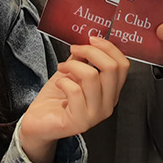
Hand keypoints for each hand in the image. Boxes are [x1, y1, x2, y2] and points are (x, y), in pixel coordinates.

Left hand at [17, 36, 128, 162]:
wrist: (39, 123)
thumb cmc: (56, 98)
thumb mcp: (73, 72)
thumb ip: (83, 59)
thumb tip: (88, 41)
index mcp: (111, 92)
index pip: (123, 65)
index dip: (109, 48)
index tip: (91, 39)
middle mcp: (108, 104)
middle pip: (111, 68)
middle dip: (91, 52)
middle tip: (74, 49)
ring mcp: (96, 115)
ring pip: (92, 76)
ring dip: (73, 65)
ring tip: (62, 68)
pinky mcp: (80, 122)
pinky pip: (75, 91)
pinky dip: (63, 81)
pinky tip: (59, 85)